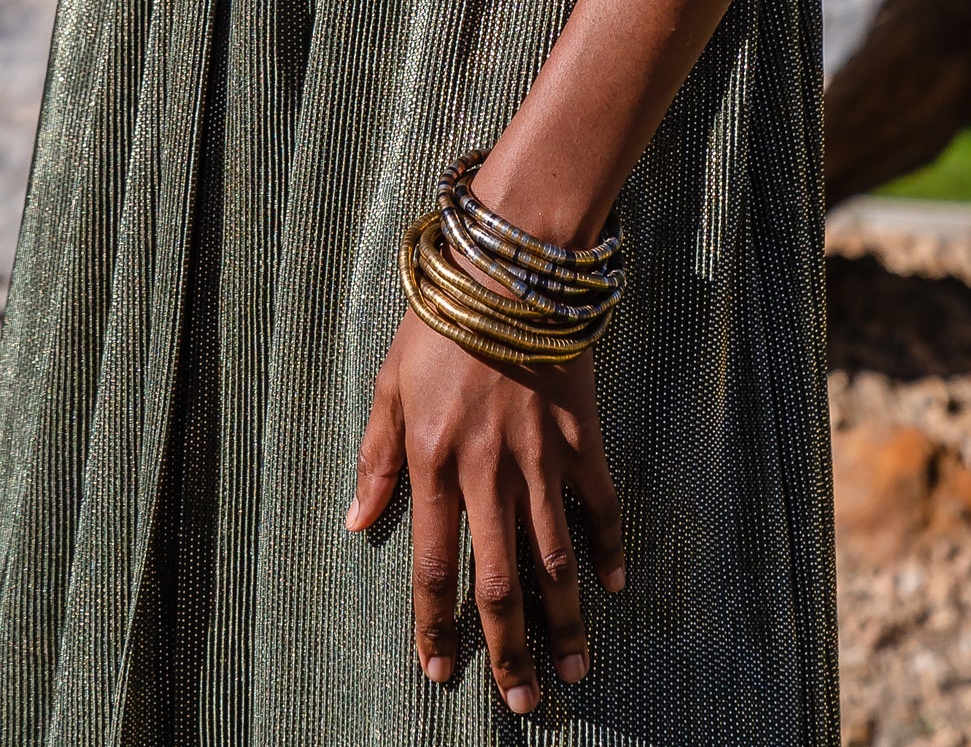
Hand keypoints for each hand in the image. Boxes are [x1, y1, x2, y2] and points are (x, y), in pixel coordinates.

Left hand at [347, 312, 624, 717]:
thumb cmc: (438, 323)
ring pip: (554, 556)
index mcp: (432, 463)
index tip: (441, 671)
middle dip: (511, 650)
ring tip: (575, 666)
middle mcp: (486, 472)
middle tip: (524, 701)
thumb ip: (375, 458)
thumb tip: (358, 522)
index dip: (435, 627)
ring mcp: (539, 457)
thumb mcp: (387, 385)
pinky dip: (608, 544)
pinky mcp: (580, 434)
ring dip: (566, 618)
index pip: (433, 568)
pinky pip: (599, 501)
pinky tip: (612, 583)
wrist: (507, 270)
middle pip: (500, 582)